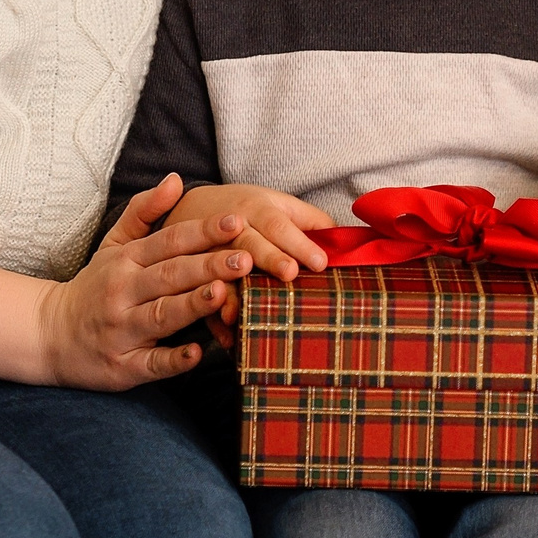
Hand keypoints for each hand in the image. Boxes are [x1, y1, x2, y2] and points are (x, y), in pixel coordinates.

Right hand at [37, 175, 255, 389]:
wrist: (50, 334)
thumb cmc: (95, 286)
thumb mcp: (113, 245)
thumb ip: (144, 212)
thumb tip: (177, 179)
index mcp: (126, 261)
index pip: (169, 241)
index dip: (202, 231)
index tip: (236, 221)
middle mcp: (123, 292)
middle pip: (170, 275)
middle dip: (208, 266)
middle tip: (245, 258)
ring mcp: (122, 330)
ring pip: (162, 316)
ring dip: (192, 305)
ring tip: (221, 293)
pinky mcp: (123, 366)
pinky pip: (150, 363)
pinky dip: (172, 359)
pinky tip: (196, 353)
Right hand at [164, 183, 331, 336]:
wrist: (193, 208)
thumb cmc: (247, 209)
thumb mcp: (278, 204)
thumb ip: (311, 220)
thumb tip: (344, 241)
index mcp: (257, 210)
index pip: (281, 226)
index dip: (300, 243)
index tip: (320, 262)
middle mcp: (233, 230)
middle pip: (252, 244)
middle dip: (269, 258)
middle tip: (290, 274)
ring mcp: (211, 252)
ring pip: (221, 270)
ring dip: (233, 289)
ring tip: (242, 310)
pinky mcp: (196, 274)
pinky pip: (203, 295)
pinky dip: (214, 316)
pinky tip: (227, 334)